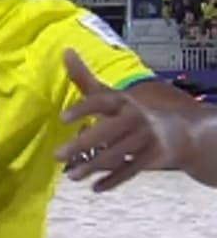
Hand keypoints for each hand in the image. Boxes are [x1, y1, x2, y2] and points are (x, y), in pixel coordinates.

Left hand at [53, 49, 173, 190]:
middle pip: (107, 132)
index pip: (101, 101)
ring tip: (72, 176)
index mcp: (121, 100)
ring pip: (117, 153)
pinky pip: (131, 170)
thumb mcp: (109, 95)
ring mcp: (146, 137)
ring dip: (93, 166)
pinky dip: (113, 180)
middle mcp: (134, 117)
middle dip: (82, 145)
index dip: (83, 109)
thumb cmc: (130, 112)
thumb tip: (64, 49)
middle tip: (57, 156)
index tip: (62, 118)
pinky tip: (95, 188)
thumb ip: (84, 79)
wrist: (180, 131)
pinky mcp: (154, 156)